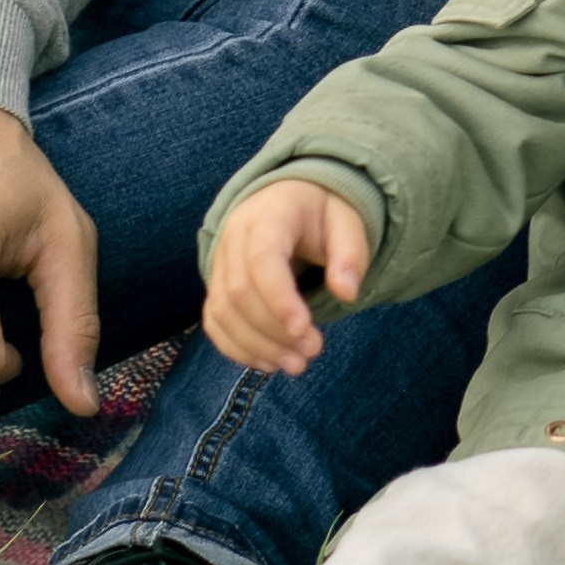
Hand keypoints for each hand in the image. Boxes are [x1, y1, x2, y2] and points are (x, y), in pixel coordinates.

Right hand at [203, 177, 371, 374]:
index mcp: (268, 215)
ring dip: (256, 345)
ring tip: (295, 365)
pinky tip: (268, 363)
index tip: (304, 329)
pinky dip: (236, 347)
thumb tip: (347, 293)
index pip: (262, 258)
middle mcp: (234, 236)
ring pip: (223, 310)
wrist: (290, 199)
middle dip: (273, 330)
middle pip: (239, 291)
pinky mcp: (216, 284)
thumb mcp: (347, 222)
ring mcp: (220, 261)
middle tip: (312, 351)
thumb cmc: (321, 213)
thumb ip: (350, 254)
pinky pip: (214, 320)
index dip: (278, 298)